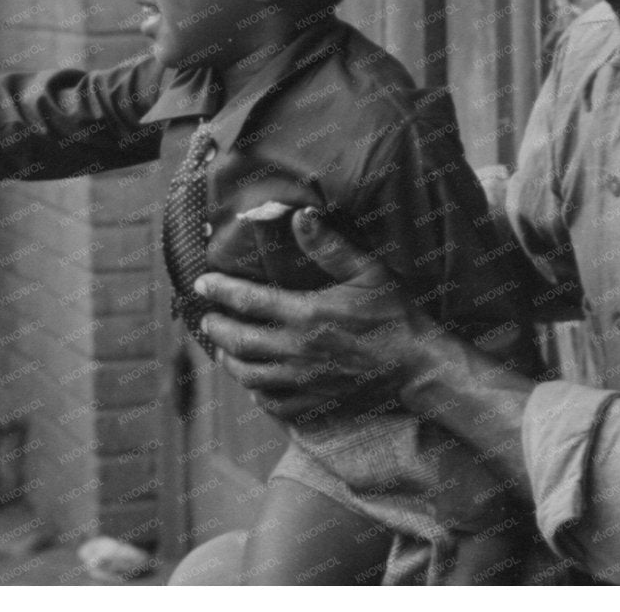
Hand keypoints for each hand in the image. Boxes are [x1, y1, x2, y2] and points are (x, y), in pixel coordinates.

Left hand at [196, 208, 423, 422]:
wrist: (417, 365)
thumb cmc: (394, 313)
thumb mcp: (367, 271)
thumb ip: (329, 246)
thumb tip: (299, 216)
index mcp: (306, 314)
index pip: (248, 301)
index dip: (220, 290)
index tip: (202, 282)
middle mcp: (297, 349)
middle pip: (239, 341)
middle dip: (216, 328)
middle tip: (206, 319)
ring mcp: (303, 380)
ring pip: (249, 375)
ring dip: (230, 361)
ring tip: (222, 349)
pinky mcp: (313, 401)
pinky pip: (273, 402)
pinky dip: (256, 392)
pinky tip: (254, 383)